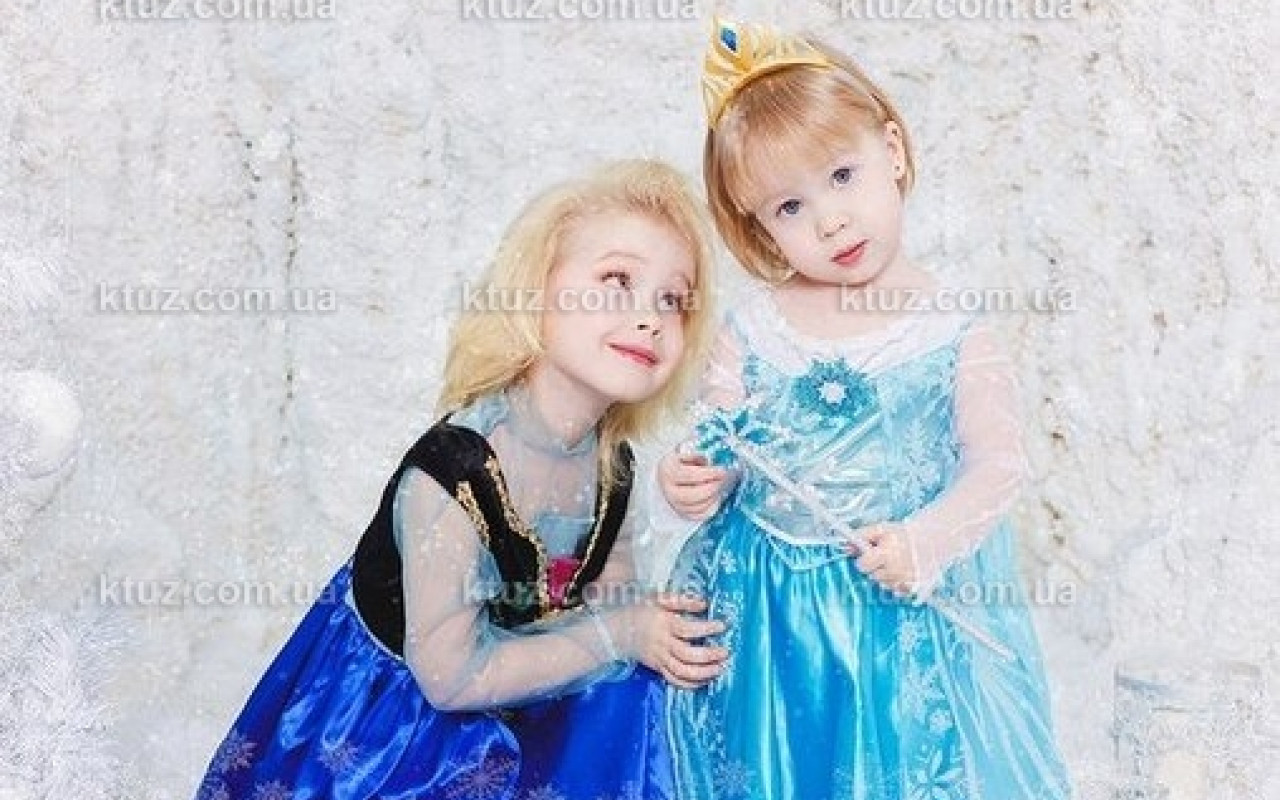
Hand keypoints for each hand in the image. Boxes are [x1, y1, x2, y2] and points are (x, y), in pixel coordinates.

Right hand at [611, 594, 728, 689]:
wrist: (618, 630)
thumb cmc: (641, 611)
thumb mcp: (659, 599)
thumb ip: (682, 600)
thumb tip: (704, 604)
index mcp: (664, 624)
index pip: (687, 628)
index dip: (706, 628)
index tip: (722, 626)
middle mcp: (662, 643)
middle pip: (687, 654)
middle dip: (708, 656)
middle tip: (725, 652)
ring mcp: (660, 658)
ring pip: (682, 671)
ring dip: (703, 673)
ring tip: (719, 669)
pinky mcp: (658, 668)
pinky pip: (675, 680)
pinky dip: (691, 684)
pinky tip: (705, 680)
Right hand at [658, 449, 729, 520]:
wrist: (668, 476)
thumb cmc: (680, 464)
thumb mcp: (686, 455)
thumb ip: (697, 457)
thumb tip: (710, 464)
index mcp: (668, 472)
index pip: (690, 475)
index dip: (709, 474)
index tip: (722, 471)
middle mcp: (669, 491)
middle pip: (692, 495)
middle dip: (711, 489)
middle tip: (722, 481)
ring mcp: (675, 504)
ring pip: (696, 507)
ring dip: (712, 498)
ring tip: (720, 488)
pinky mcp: (682, 513)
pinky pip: (699, 515)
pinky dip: (710, 508)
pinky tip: (716, 499)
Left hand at [844, 523, 917, 598]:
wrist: (931, 540)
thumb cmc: (903, 534)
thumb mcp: (881, 529)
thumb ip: (862, 536)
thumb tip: (845, 547)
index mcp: (886, 553)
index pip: (862, 566)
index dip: (864, 560)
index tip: (870, 555)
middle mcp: (896, 569)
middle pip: (873, 576)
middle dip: (876, 567)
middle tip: (887, 557)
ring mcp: (905, 581)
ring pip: (884, 584)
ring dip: (887, 576)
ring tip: (898, 563)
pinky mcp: (914, 589)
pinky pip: (897, 590)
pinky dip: (898, 583)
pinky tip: (904, 571)